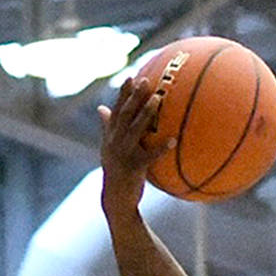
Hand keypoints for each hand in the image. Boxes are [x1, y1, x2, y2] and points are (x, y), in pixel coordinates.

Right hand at [98, 77, 172, 215]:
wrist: (115, 198)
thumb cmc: (116, 171)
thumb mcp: (108, 148)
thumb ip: (107, 127)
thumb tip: (101, 107)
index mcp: (111, 136)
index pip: (117, 110)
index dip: (123, 94)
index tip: (131, 77)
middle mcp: (114, 142)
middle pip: (125, 115)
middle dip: (134, 97)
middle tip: (146, 81)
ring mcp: (123, 154)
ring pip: (135, 129)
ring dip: (146, 113)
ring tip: (158, 99)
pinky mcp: (133, 167)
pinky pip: (150, 155)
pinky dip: (162, 147)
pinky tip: (174, 140)